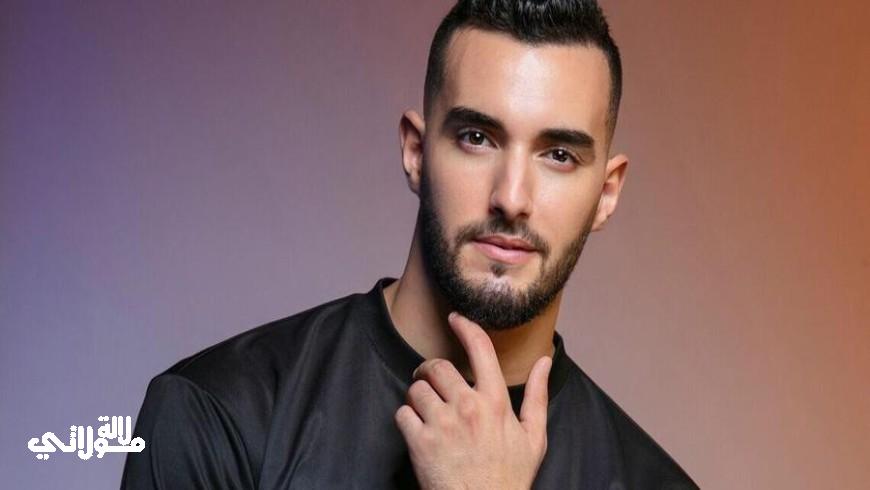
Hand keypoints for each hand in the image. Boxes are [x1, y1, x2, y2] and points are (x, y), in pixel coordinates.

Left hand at [394, 312, 551, 489]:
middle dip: (431, 371)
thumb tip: (545, 362)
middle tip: (431, 381)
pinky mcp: (420, 442)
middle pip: (438, 367)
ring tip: (427, 411)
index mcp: (496, 402)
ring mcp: (442, 424)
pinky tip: (418, 431)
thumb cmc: (509, 478)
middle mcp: (468, 407)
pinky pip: (402, 414)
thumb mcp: (534, 438)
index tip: (455, 318)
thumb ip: (538, 395)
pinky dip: (406, 420)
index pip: (481, 350)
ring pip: (416, 388)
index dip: (466, 327)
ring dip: (417, 397)